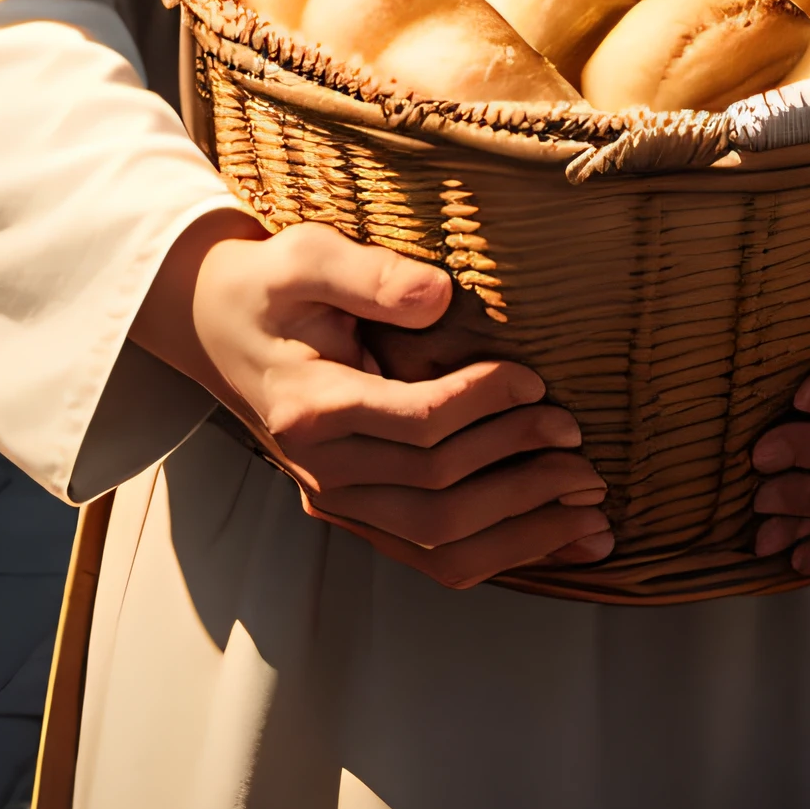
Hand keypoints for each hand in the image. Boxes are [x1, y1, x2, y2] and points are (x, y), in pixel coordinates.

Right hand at [132, 210, 611, 586]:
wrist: (217, 326)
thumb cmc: (273, 284)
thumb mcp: (309, 256)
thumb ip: (372, 274)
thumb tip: (441, 294)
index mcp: (311, 409)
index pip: (416, 426)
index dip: (486, 406)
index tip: (537, 381)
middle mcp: (322, 471)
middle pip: (439, 495)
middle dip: (521, 472)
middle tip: (579, 440)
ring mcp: (338, 501)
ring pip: (441, 542)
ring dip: (524, 530)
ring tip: (592, 513)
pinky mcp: (358, 511)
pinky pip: (433, 553)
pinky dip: (500, 553)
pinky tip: (556, 541)